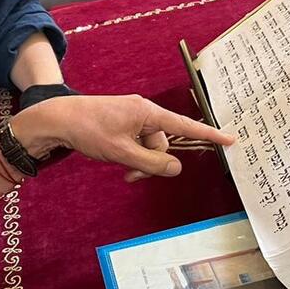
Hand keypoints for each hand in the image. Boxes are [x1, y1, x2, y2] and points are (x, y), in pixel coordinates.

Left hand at [8, 95, 232, 182]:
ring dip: (140, 162)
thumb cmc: (90, 130)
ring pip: (151, 148)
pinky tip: (119, 162)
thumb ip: (151, 163)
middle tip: (131, 176)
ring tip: (122, 169)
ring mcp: (134, 118)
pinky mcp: (124, 124)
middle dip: (153, 163)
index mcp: (148, 113)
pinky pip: (139, 144)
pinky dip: (133, 156)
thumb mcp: (122, 152)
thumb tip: (176, 168)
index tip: (231, 139)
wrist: (59, 120)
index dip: (208, 135)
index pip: (185, 125)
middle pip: (164, 144)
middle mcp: (145, 112)